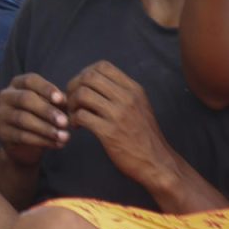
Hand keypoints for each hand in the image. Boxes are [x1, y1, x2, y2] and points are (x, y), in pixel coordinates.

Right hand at [0, 73, 69, 167]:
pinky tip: (56, 144)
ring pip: (23, 119)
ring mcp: (1, 115)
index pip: (30, 80)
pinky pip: (22, 136)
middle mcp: (6, 96)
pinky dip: (42, 141)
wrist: (25, 145)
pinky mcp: (2, 133)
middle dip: (47, 111)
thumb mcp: (51, 106)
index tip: (61, 99)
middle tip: (65, 122)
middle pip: (25, 99)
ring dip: (46, 128)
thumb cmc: (42, 117)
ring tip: (64, 136)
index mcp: (18, 84)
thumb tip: (66, 102)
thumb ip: (58, 102)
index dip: (46, 89)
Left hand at [65, 62, 174, 184]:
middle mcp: (127, 97)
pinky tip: (77, 127)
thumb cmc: (144, 136)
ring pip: (83, 94)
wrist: (156, 162)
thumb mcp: (139, 106)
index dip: (85, 73)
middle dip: (74, 87)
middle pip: (89, 77)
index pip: (103, 66)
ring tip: (74, 115)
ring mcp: (118, 114)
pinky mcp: (109, 132)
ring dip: (72, 104)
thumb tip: (96, 83)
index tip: (80, 87)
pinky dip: (73, 119)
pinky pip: (82, 116)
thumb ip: (122, 93)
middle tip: (72, 101)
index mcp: (134, 89)